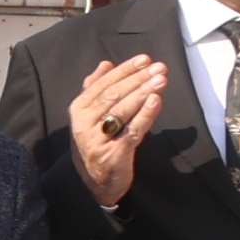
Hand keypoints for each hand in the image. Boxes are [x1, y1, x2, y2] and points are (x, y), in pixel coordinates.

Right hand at [67, 52, 164, 210]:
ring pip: (122, 110)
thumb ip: (95, 89)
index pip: (103, 84)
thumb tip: (105, 64)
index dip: (125, 70)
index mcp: (78, 109)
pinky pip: (132, 130)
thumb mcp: (89, 115)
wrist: (94, 180)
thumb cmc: (96, 141)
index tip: (145, 59)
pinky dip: (145, 114)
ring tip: (161, 80)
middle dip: (138, 79)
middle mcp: (84, 122)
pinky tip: (156, 101)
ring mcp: (97, 138)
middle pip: (113, 95)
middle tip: (159, 68)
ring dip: (143, 92)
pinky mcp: (113, 153)